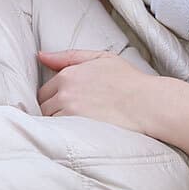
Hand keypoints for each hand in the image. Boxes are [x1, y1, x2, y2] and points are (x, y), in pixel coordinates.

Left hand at [36, 48, 163, 132]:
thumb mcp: (100, 58)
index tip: (66, 104)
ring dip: (58, 123)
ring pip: (50, 121)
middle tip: (71, 116)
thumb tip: (41, 55)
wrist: (148, 103)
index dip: (54, 98)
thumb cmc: (129, 81)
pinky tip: (77, 134)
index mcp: (68, 74)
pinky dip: (64, 134)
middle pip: (44, 106)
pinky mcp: (77, 128)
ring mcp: (70, 111)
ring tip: (76, 125)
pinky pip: (59, 133)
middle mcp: (65, 92)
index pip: (44, 91)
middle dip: (54, 111)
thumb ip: (68, 56)